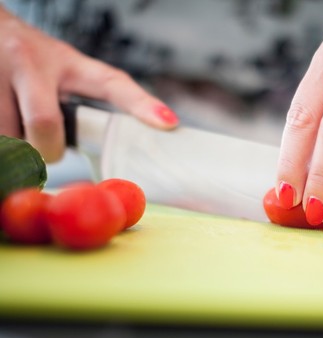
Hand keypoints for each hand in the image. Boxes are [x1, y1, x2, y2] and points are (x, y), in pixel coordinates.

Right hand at [0, 7, 178, 162]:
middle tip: (49, 149)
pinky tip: (6, 125)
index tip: (168, 123)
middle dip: (47, 149)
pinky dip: (4, 143)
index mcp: (70, 62)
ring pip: (9, 136)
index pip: (112, 83)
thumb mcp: (63, 72)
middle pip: (45, 125)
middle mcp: (32, 61)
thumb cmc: (33, 63)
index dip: (141, 104)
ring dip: (16, 146)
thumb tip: (108, 152)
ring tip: (18, 125)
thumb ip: (82, 105)